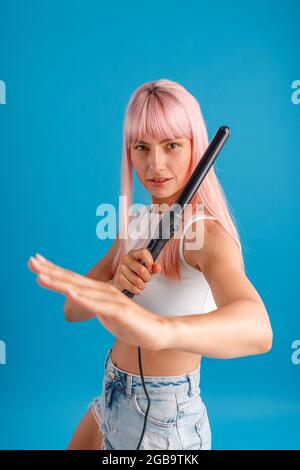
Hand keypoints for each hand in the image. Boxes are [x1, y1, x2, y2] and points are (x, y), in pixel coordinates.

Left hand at [27, 254, 168, 350]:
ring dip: (60, 282)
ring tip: (41, 276)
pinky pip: (98, 305)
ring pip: (82, 289)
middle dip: (50, 271)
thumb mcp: (107, 314)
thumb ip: (94, 306)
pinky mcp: (119, 311)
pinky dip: (83, 298)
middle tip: (31, 261)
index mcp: (99, 292)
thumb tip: (82, 302)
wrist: (157, 332)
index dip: (54, 271)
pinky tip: (69, 291)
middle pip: (73, 280)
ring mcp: (111, 300)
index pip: (73, 280)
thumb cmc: (132, 323)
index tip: (36, 263)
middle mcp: (104, 291)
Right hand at [113, 248, 160, 294]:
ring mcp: (121, 268)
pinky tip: (137, 288)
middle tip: (146, 279)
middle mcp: (126, 259)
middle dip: (147, 278)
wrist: (121, 280)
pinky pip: (133, 287)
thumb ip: (154, 267)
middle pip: (142, 270)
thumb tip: (157, 267)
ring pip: (138, 281)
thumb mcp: (146, 268)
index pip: (143, 252)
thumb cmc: (136, 272)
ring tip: (141, 284)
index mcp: (133, 253)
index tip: (150, 268)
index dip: (149, 261)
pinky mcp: (118, 279)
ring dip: (142, 285)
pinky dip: (137, 290)